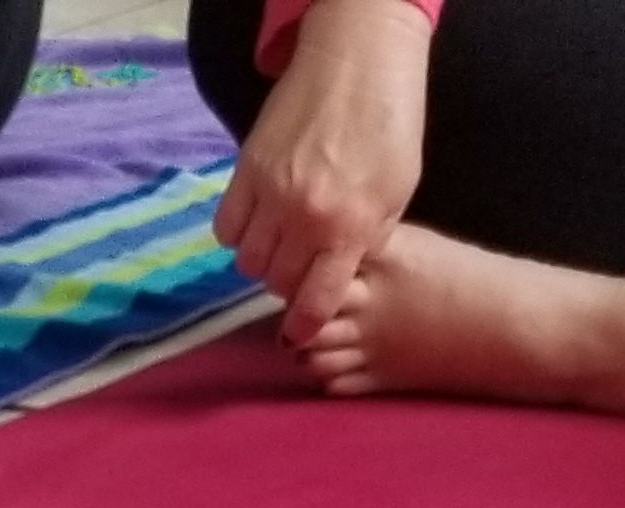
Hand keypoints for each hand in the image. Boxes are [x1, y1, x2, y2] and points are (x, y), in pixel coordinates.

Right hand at [215, 0, 433, 350]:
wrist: (358, 59)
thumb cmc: (389, 122)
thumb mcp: (398, 191)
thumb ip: (368, 239)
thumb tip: (338, 274)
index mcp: (351, 227)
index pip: (314, 305)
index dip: (304, 326)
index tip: (298, 331)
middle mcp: (307, 218)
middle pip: (277, 284)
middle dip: (289, 281)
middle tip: (302, 262)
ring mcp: (272, 194)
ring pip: (248, 263)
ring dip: (263, 260)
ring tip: (281, 238)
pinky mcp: (247, 171)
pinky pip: (226, 230)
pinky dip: (238, 234)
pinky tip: (258, 218)